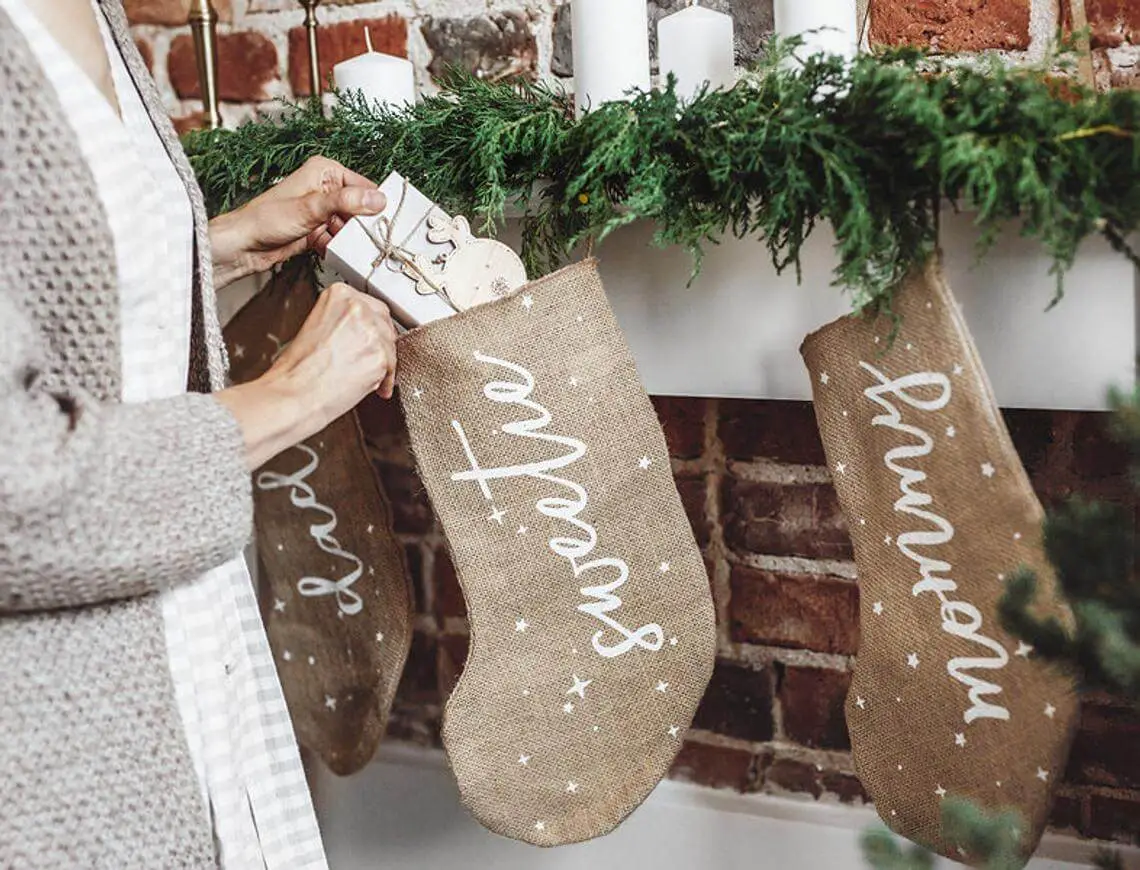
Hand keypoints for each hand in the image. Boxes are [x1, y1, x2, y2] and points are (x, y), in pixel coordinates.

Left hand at [208, 156, 385, 288]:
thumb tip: (378, 199)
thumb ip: (346, 202)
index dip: (377, 205)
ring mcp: (321, 211)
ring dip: (350, 239)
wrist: (242, 247)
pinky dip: (338, 248)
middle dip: (363, 226)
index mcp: (325, 171)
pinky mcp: (317, 230)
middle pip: (361, 208)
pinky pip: (339, 240)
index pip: (365, 185)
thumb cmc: (265, 220)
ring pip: (351, 227)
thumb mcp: (311, 208)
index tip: (387, 223)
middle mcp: (325, 188)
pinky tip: (330, 251)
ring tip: (345, 246)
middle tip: (368, 240)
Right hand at [216, 283, 397, 469]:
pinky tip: (374, 386)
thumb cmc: (297, 368)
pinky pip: (392, 368)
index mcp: (339, 295)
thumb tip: (359, 331)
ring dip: (384, 362)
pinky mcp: (381, 356)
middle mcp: (358, 308)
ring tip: (369, 376)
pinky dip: (385, 380)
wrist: (296, 392)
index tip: (369, 336)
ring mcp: (371, 332)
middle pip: (384, 323)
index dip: (372, 325)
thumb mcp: (315, 326)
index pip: (370, 305)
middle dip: (381, 342)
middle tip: (372, 357)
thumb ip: (341, 321)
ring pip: (390, 345)